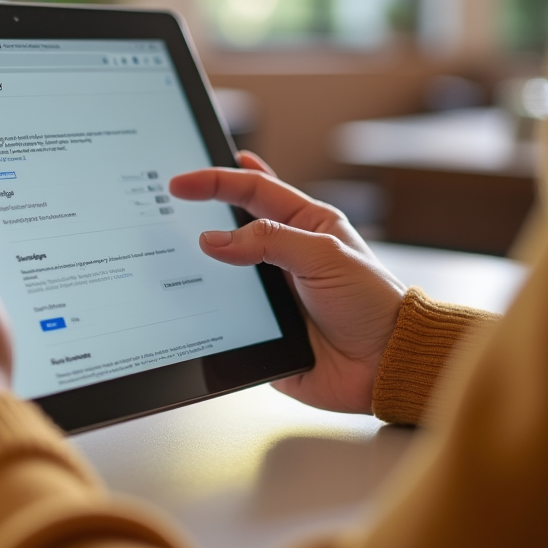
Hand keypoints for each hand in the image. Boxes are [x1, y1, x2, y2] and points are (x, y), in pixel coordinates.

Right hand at [169, 152, 405, 414]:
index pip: (252, 190)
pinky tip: (183, 301)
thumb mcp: (325, 257)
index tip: (179, 183)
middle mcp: (284, 254)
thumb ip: (270, 241)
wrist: (383, 365)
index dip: (214, 181)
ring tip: (163, 248)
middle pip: (232, 225)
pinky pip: (223, 313)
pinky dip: (202, 307)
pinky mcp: (260, 326)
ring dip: (197, 262)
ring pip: (222, 270)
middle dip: (199, 211)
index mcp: (305, 225)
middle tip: (164, 203)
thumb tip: (214, 238)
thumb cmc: (371, 304)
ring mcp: (270, 291)